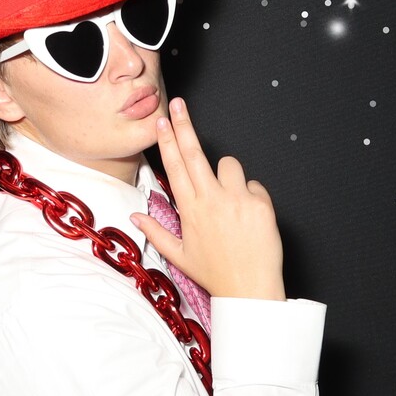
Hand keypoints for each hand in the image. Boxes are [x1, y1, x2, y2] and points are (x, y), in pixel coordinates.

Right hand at [129, 96, 285, 300]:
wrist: (250, 290)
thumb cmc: (215, 273)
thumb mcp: (179, 255)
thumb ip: (156, 232)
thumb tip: (136, 215)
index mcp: (190, 210)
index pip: (174, 167)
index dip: (167, 141)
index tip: (161, 122)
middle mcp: (211, 200)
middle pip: (194, 153)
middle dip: (184, 125)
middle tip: (178, 104)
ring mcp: (237, 200)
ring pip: (230, 165)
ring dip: (228, 176)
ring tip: (230, 201)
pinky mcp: (260, 204)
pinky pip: (255, 185)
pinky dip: (251, 196)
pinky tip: (248, 218)